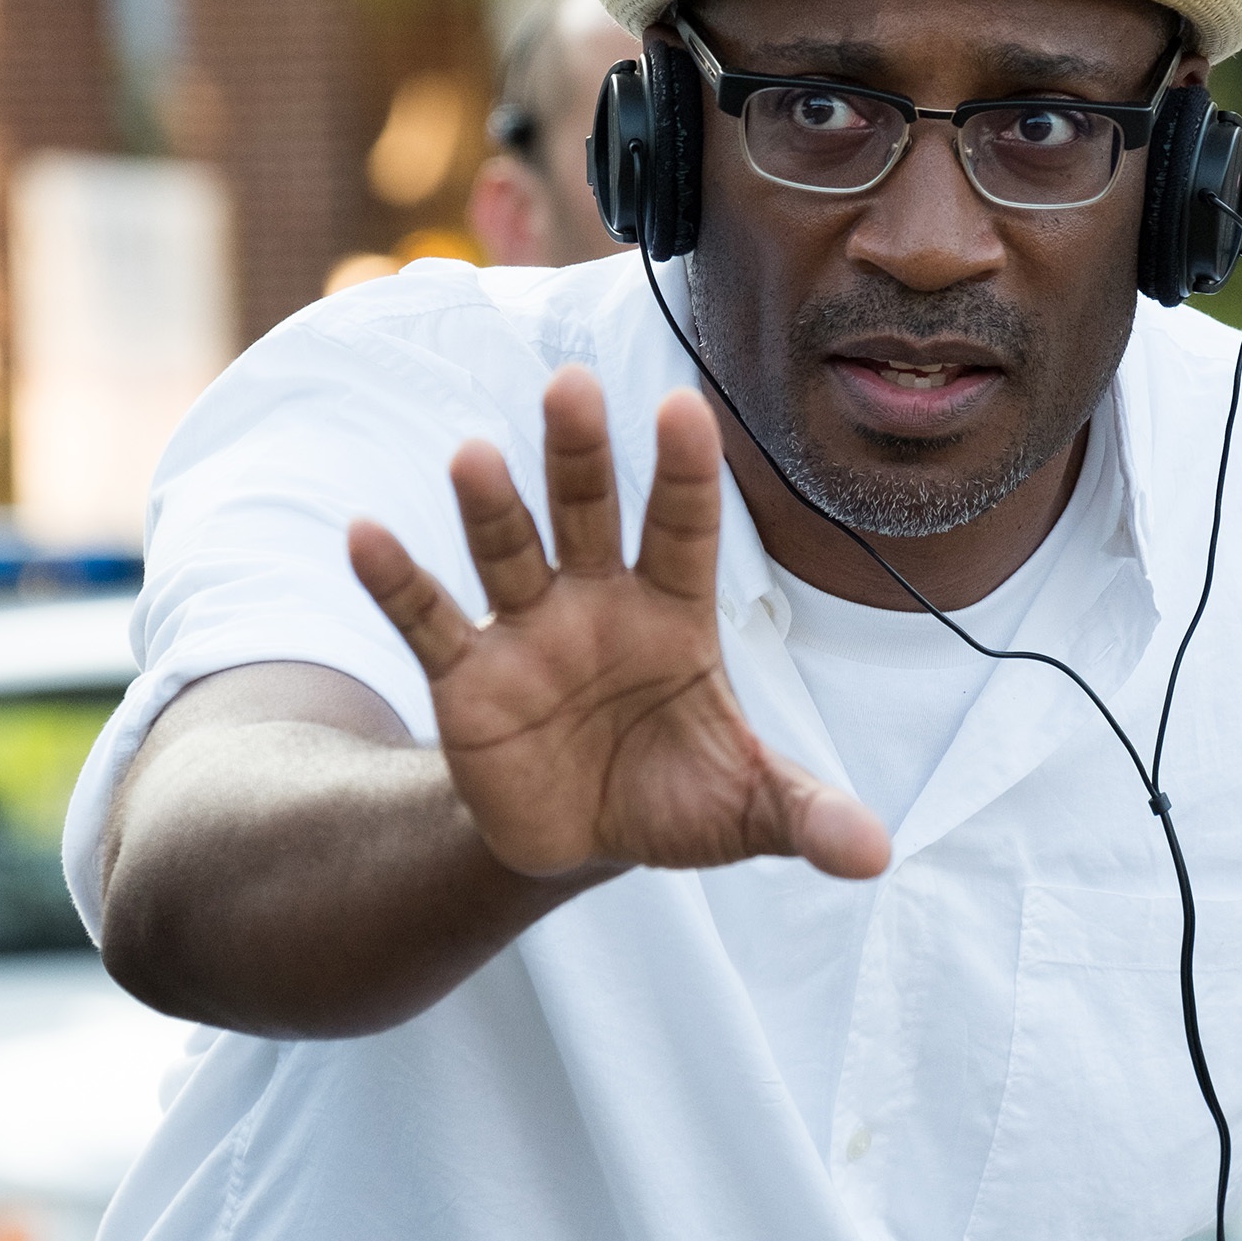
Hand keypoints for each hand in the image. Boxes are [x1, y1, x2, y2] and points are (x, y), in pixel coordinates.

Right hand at [348, 365, 890, 882]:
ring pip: (507, 550)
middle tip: (570, 385)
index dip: (684, 473)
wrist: (582, 838)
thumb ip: (806, 814)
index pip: (685, 529)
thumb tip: (876, 855)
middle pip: (588, 512)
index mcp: (675, 614)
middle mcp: (598, 600)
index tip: (684, 406)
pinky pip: (430, 617)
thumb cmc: (677, 795)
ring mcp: (527, 628)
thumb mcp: (749, 809)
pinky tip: (365, 534)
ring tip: (472, 455)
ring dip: (489, 506)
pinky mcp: (466, 673)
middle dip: (579, 454)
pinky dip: (397, 580)